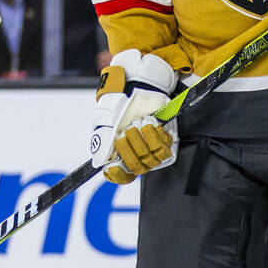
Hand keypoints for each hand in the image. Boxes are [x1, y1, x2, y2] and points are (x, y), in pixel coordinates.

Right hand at [90, 50, 179, 184]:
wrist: (136, 91)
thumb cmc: (119, 107)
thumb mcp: (105, 123)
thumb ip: (101, 143)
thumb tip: (101, 163)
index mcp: (119, 154)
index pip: (121, 176)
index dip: (119, 175)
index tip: (114, 166)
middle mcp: (136, 155)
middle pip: (135, 167)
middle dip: (129, 148)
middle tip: (127, 130)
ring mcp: (152, 150)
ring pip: (150, 160)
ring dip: (142, 140)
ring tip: (138, 124)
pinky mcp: (166, 142)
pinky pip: (163, 149)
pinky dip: (154, 136)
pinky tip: (149, 124)